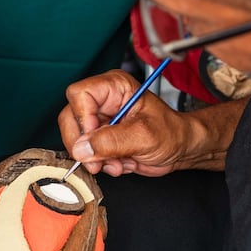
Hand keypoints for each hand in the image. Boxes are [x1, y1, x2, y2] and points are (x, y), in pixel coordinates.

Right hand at [58, 69, 188, 176]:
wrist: (180, 149)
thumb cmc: (171, 132)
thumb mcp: (144, 136)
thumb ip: (112, 141)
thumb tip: (82, 148)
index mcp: (114, 87)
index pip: (80, 95)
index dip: (82, 118)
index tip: (93, 138)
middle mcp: (103, 101)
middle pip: (71, 118)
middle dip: (85, 145)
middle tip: (99, 161)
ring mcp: (100, 120)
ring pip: (76, 139)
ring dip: (95, 158)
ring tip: (118, 163)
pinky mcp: (99, 138)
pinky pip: (86, 153)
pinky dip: (100, 163)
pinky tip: (120, 163)